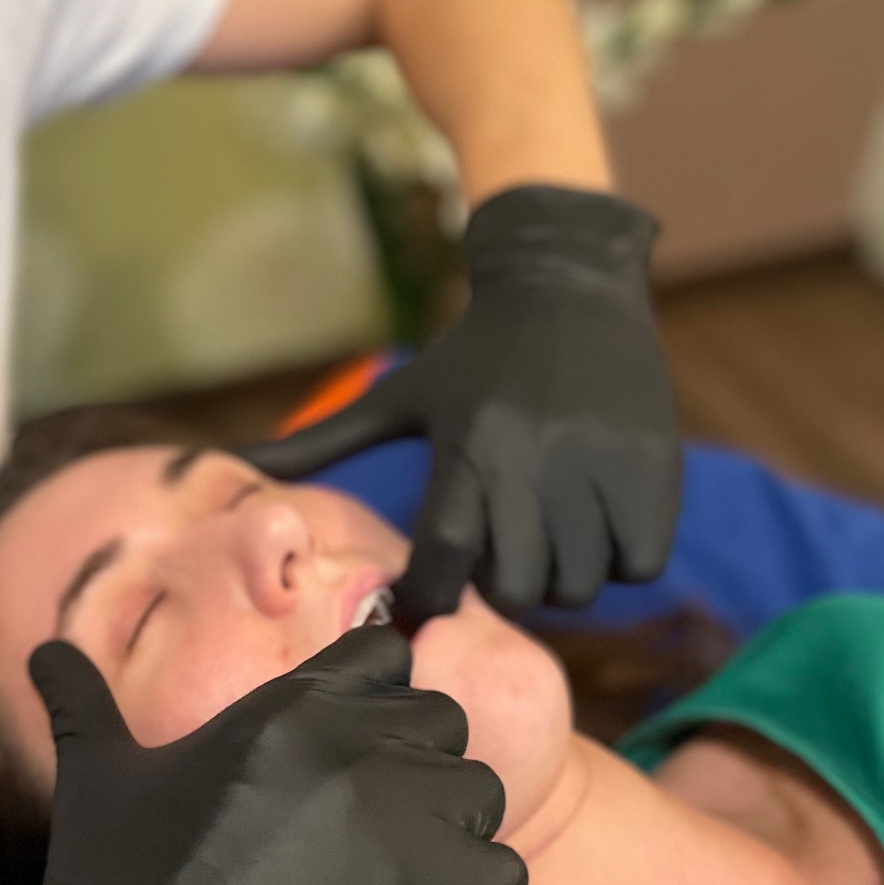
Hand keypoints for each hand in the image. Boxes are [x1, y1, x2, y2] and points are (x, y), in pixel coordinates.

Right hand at [0, 625, 523, 884]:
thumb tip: (45, 652)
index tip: (346, 759)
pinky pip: (505, 874)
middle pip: (442, 720)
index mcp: (283, 708)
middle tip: (363, 835)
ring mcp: (403, 827)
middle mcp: (353, 750)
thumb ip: (81, 698)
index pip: (383, 656)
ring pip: (480, 793)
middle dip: (414, 766)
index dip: (374, 704)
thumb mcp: (95, 777)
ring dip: (449, 832)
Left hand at [247, 185, 681, 622]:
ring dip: (563, 581)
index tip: (423, 600)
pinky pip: (641, 563)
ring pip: (582, 583)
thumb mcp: (398, 395)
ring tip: (549, 542)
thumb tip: (228, 466)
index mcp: (467, 443)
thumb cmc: (472, 356)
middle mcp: (535, 456)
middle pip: (519, 585)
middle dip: (503, 590)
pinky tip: (598, 529)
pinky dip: (620, 563)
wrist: (570, 284)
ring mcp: (600, 462)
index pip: (445, 554)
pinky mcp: (654, 464)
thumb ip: (320, 442)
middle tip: (499, 562)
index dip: (430, 594)